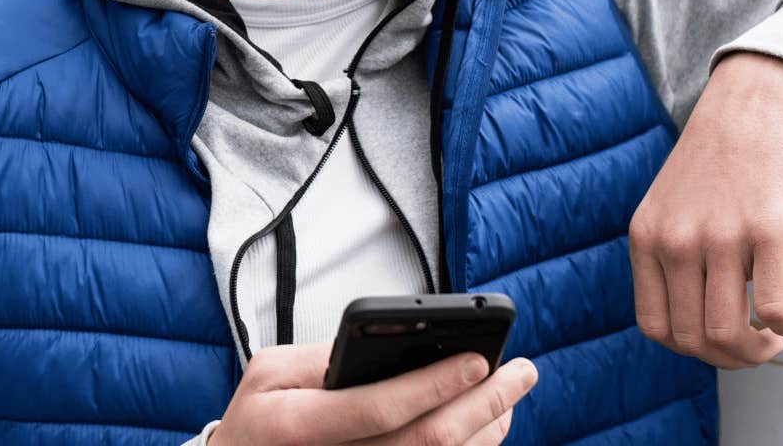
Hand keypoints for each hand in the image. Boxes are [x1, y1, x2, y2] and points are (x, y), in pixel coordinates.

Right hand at [207, 342, 537, 445]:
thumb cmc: (260, 419)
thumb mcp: (269, 375)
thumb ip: (324, 359)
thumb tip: (391, 346)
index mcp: (297, 426)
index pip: (379, 410)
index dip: (434, 385)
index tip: (480, 360)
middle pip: (424, 443)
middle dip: (484, 405)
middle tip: (522, 372)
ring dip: (487, 432)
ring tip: (512, 396)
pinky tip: (486, 429)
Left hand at [628, 51, 782, 368]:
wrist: (758, 96)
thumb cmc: (723, 157)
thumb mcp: (673, 203)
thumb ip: (673, 254)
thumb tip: (700, 323)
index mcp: (646, 236)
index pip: (656, 327)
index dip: (692, 349)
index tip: (721, 338)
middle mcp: (677, 241)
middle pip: (693, 341)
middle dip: (731, 358)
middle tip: (759, 343)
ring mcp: (723, 236)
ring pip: (729, 335)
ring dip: (760, 351)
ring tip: (777, 332)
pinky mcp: (773, 231)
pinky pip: (775, 309)